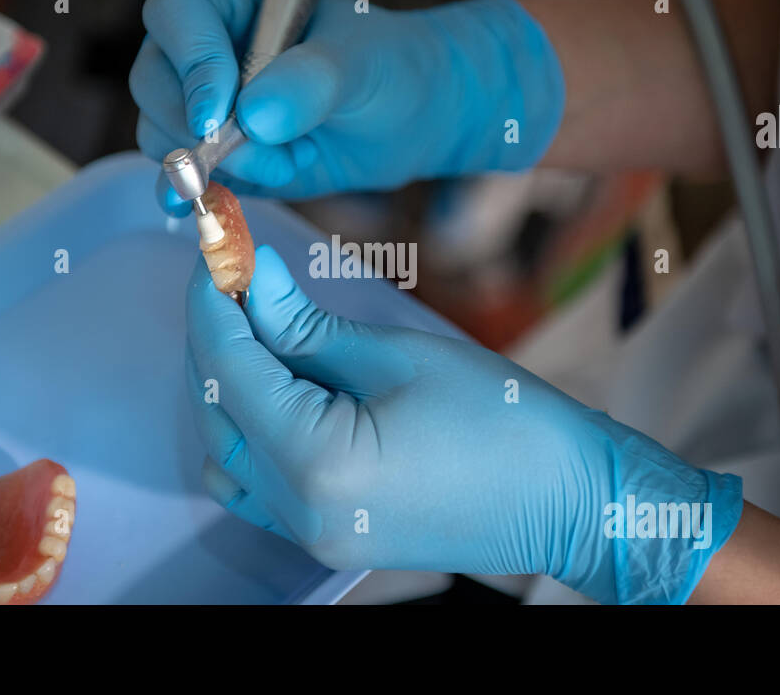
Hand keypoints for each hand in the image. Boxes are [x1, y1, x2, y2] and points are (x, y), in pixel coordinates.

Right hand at [133, 0, 564, 215]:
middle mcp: (202, 47)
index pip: (176, 14)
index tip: (220, 117)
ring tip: (293, 161)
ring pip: (162, 136)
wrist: (409, 119)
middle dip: (205, 132)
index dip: (191, 64)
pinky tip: (224, 208)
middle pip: (153, 82)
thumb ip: (312, 82)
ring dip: (222, 167)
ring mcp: (201, 104)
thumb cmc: (389, 70)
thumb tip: (255, 116)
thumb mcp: (361, 68)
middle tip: (277, 149)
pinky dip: (202, 197)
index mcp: (231, 0)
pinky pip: (180, 179)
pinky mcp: (213, 156)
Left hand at [184, 246, 742, 603]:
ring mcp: (309, 533)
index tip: (214, 243)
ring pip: (226, 450)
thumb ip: (305, 325)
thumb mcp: (396, 355)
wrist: (566, 499)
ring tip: (266, 328)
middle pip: (216, 408)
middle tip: (239, 273)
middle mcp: (297, 509)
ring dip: (229, 386)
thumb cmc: (501, 420)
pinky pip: (256, 484)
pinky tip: (283, 387)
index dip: (212, 297)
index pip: (227, 366)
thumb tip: (249, 277)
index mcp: (314, 460)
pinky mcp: (326, 535)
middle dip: (219, 334)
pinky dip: (250, 430)